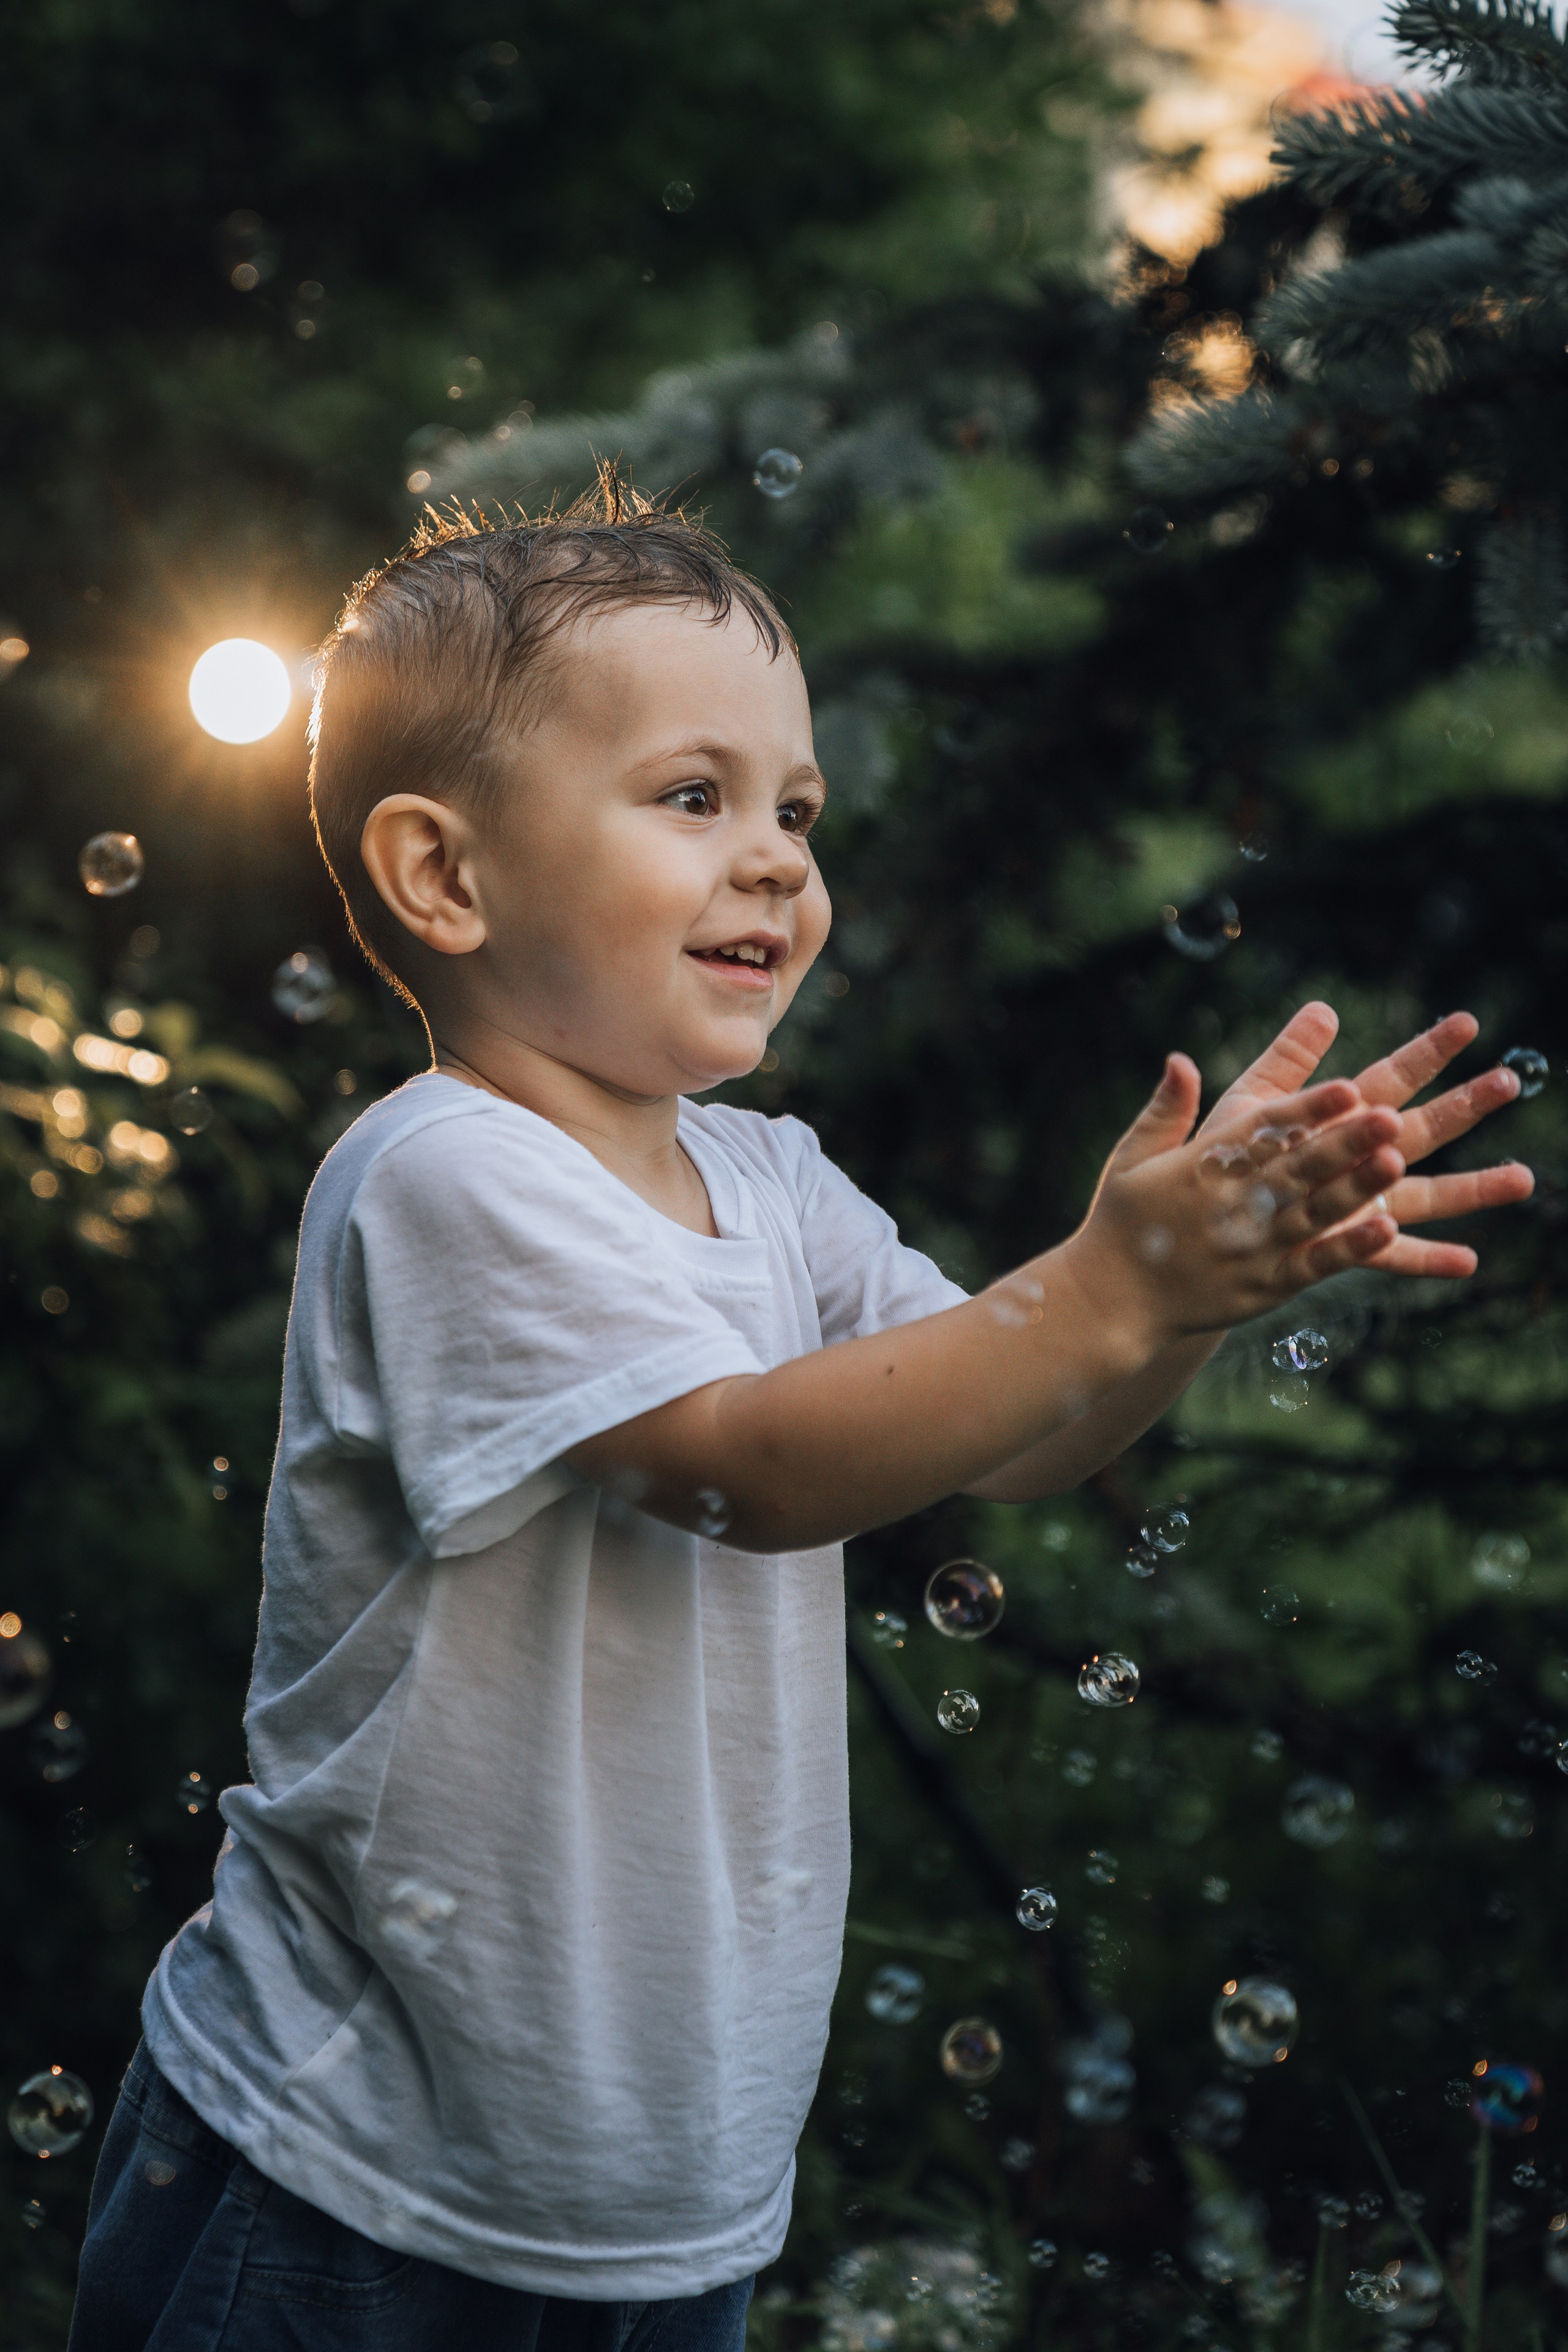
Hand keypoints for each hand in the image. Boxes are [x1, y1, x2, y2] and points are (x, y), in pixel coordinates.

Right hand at [1069, 1056, 1402, 1339]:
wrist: (1111, 1301)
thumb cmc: (1124, 1222)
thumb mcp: (1132, 1158)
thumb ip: (1165, 1109)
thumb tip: (1181, 1059)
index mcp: (1203, 1166)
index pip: (1264, 1131)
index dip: (1307, 1110)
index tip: (1348, 1088)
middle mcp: (1232, 1205)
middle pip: (1298, 1168)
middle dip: (1345, 1142)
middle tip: (1390, 1116)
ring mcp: (1252, 1249)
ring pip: (1314, 1213)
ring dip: (1357, 1188)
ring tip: (1396, 1161)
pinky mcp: (1265, 1287)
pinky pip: (1314, 1265)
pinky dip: (1351, 1248)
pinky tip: (1388, 1229)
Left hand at [1198, 1002, 1533, 1276]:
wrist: (1198, 1230)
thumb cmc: (1222, 1160)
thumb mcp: (1248, 1104)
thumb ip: (1284, 1061)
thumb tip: (1324, 1008)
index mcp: (1337, 1117)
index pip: (1390, 1077)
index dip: (1426, 1051)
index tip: (1467, 1023)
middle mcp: (1358, 1160)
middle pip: (1419, 1130)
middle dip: (1464, 1107)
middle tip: (1509, 1082)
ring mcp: (1357, 1206)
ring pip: (1423, 1195)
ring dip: (1472, 1188)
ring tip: (1523, 1179)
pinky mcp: (1341, 1248)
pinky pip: (1390, 1257)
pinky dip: (1427, 1259)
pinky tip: (1467, 1261)